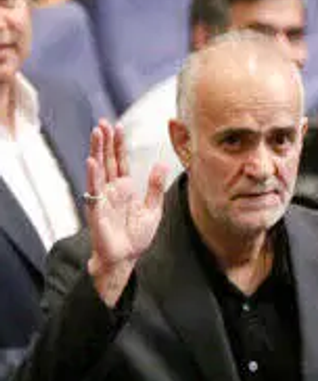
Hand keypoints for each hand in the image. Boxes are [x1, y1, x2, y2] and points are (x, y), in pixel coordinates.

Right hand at [84, 120, 167, 305]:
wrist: (126, 258)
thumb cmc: (136, 237)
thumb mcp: (153, 209)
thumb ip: (155, 188)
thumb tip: (161, 165)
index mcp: (125, 189)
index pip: (120, 162)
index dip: (119, 145)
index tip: (118, 126)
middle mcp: (111, 190)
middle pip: (107, 160)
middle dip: (105, 142)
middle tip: (103, 122)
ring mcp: (103, 198)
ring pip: (98, 170)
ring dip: (97, 151)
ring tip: (96, 133)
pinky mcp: (97, 210)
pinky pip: (94, 191)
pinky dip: (93, 176)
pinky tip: (92, 161)